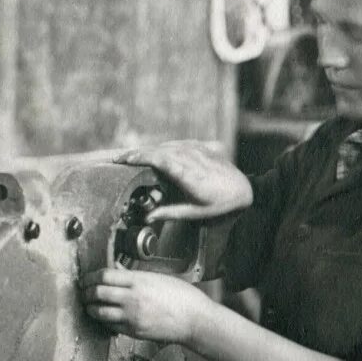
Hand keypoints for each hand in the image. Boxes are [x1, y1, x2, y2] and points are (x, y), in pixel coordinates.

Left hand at [80, 268, 213, 345]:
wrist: (195, 320)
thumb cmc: (182, 297)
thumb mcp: (157, 278)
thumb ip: (134, 276)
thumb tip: (116, 272)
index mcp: (138, 281)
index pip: (104, 276)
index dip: (90, 277)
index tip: (86, 278)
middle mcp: (132, 298)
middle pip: (97, 293)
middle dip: (86, 292)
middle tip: (84, 291)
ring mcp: (132, 316)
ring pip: (99, 312)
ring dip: (90, 308)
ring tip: (89, 305)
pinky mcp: (133, 331)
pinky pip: (110, 326)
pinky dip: (104, 321)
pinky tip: (105, 317)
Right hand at [113, 140, 251, 222]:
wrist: (243, 188)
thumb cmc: (219, 203)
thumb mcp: (194, 212)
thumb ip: (168, 213)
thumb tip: (147, 217)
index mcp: (188, 174)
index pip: (159, 159)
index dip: (140, 158)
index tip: (125, 161)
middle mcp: (191, 157)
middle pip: (158, 150)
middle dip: (137, 153)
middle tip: (118, 159)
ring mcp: (196, 149)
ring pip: (165, 145)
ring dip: (147, 150)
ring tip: (131, 156)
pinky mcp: (199, 145)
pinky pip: (175, 143)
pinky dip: (161, 147)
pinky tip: (152, 153)